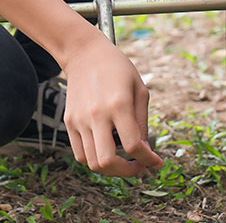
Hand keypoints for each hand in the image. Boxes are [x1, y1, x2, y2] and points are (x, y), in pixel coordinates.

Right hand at [61, 33, 162, 176]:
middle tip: (137, 166)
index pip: (133, 146)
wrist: (84, 53)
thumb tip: (144, 151)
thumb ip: (142, 122)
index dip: (148, 160)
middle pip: (107, 161)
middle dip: (126, 172)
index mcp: (118, 105)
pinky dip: (94, 160)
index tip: (156, 163)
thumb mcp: (139, 89)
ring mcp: (79, 119)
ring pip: (92, 162)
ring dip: (110, 168)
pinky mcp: (69, 121)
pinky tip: (106, 150)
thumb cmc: (116, 68)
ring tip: (122, 160)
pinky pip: (80, 153)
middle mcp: (96, 115)